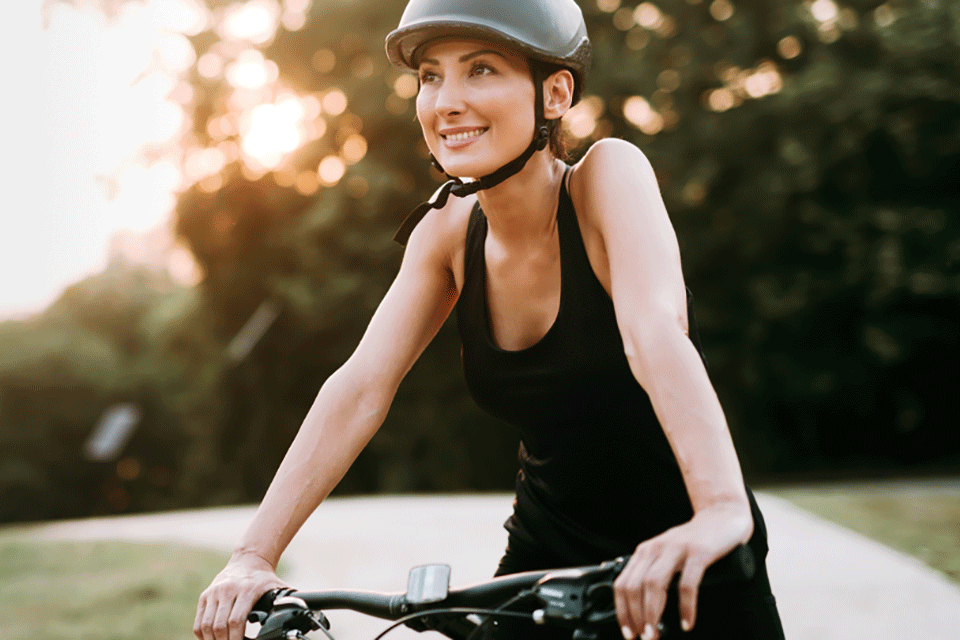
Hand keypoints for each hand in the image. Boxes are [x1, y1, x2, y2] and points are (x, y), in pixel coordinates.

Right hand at [194, 552, 288, 639]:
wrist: (249, 561)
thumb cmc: (264, 579)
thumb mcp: (276, 588)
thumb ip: (285, 602)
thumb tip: (298, 614)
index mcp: (247, 590)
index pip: (236, 621)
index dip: (237, 639)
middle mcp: (228, 590)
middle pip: (220, 626)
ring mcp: (214, 592)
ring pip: (206, 625)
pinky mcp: (205, 595)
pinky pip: (199, 621)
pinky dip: (202, 635)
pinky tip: (212, 639)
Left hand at [612, 504, 751, 639]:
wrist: (722, 515)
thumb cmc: (694, 541)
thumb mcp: (666, 554)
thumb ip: (654, 573)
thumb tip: (642, 609)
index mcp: (644, 552)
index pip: (622, 584)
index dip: (622, 611)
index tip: (628, 632)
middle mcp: (656, 548)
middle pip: (635, 586)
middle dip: (636, 617)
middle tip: (645, 638)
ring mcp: (677, 549)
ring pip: (654, 584)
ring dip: (652, 614)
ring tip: (656, 634)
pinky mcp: (699, 552)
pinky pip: (687, 584)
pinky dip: (685, 607)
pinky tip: (687, 622)